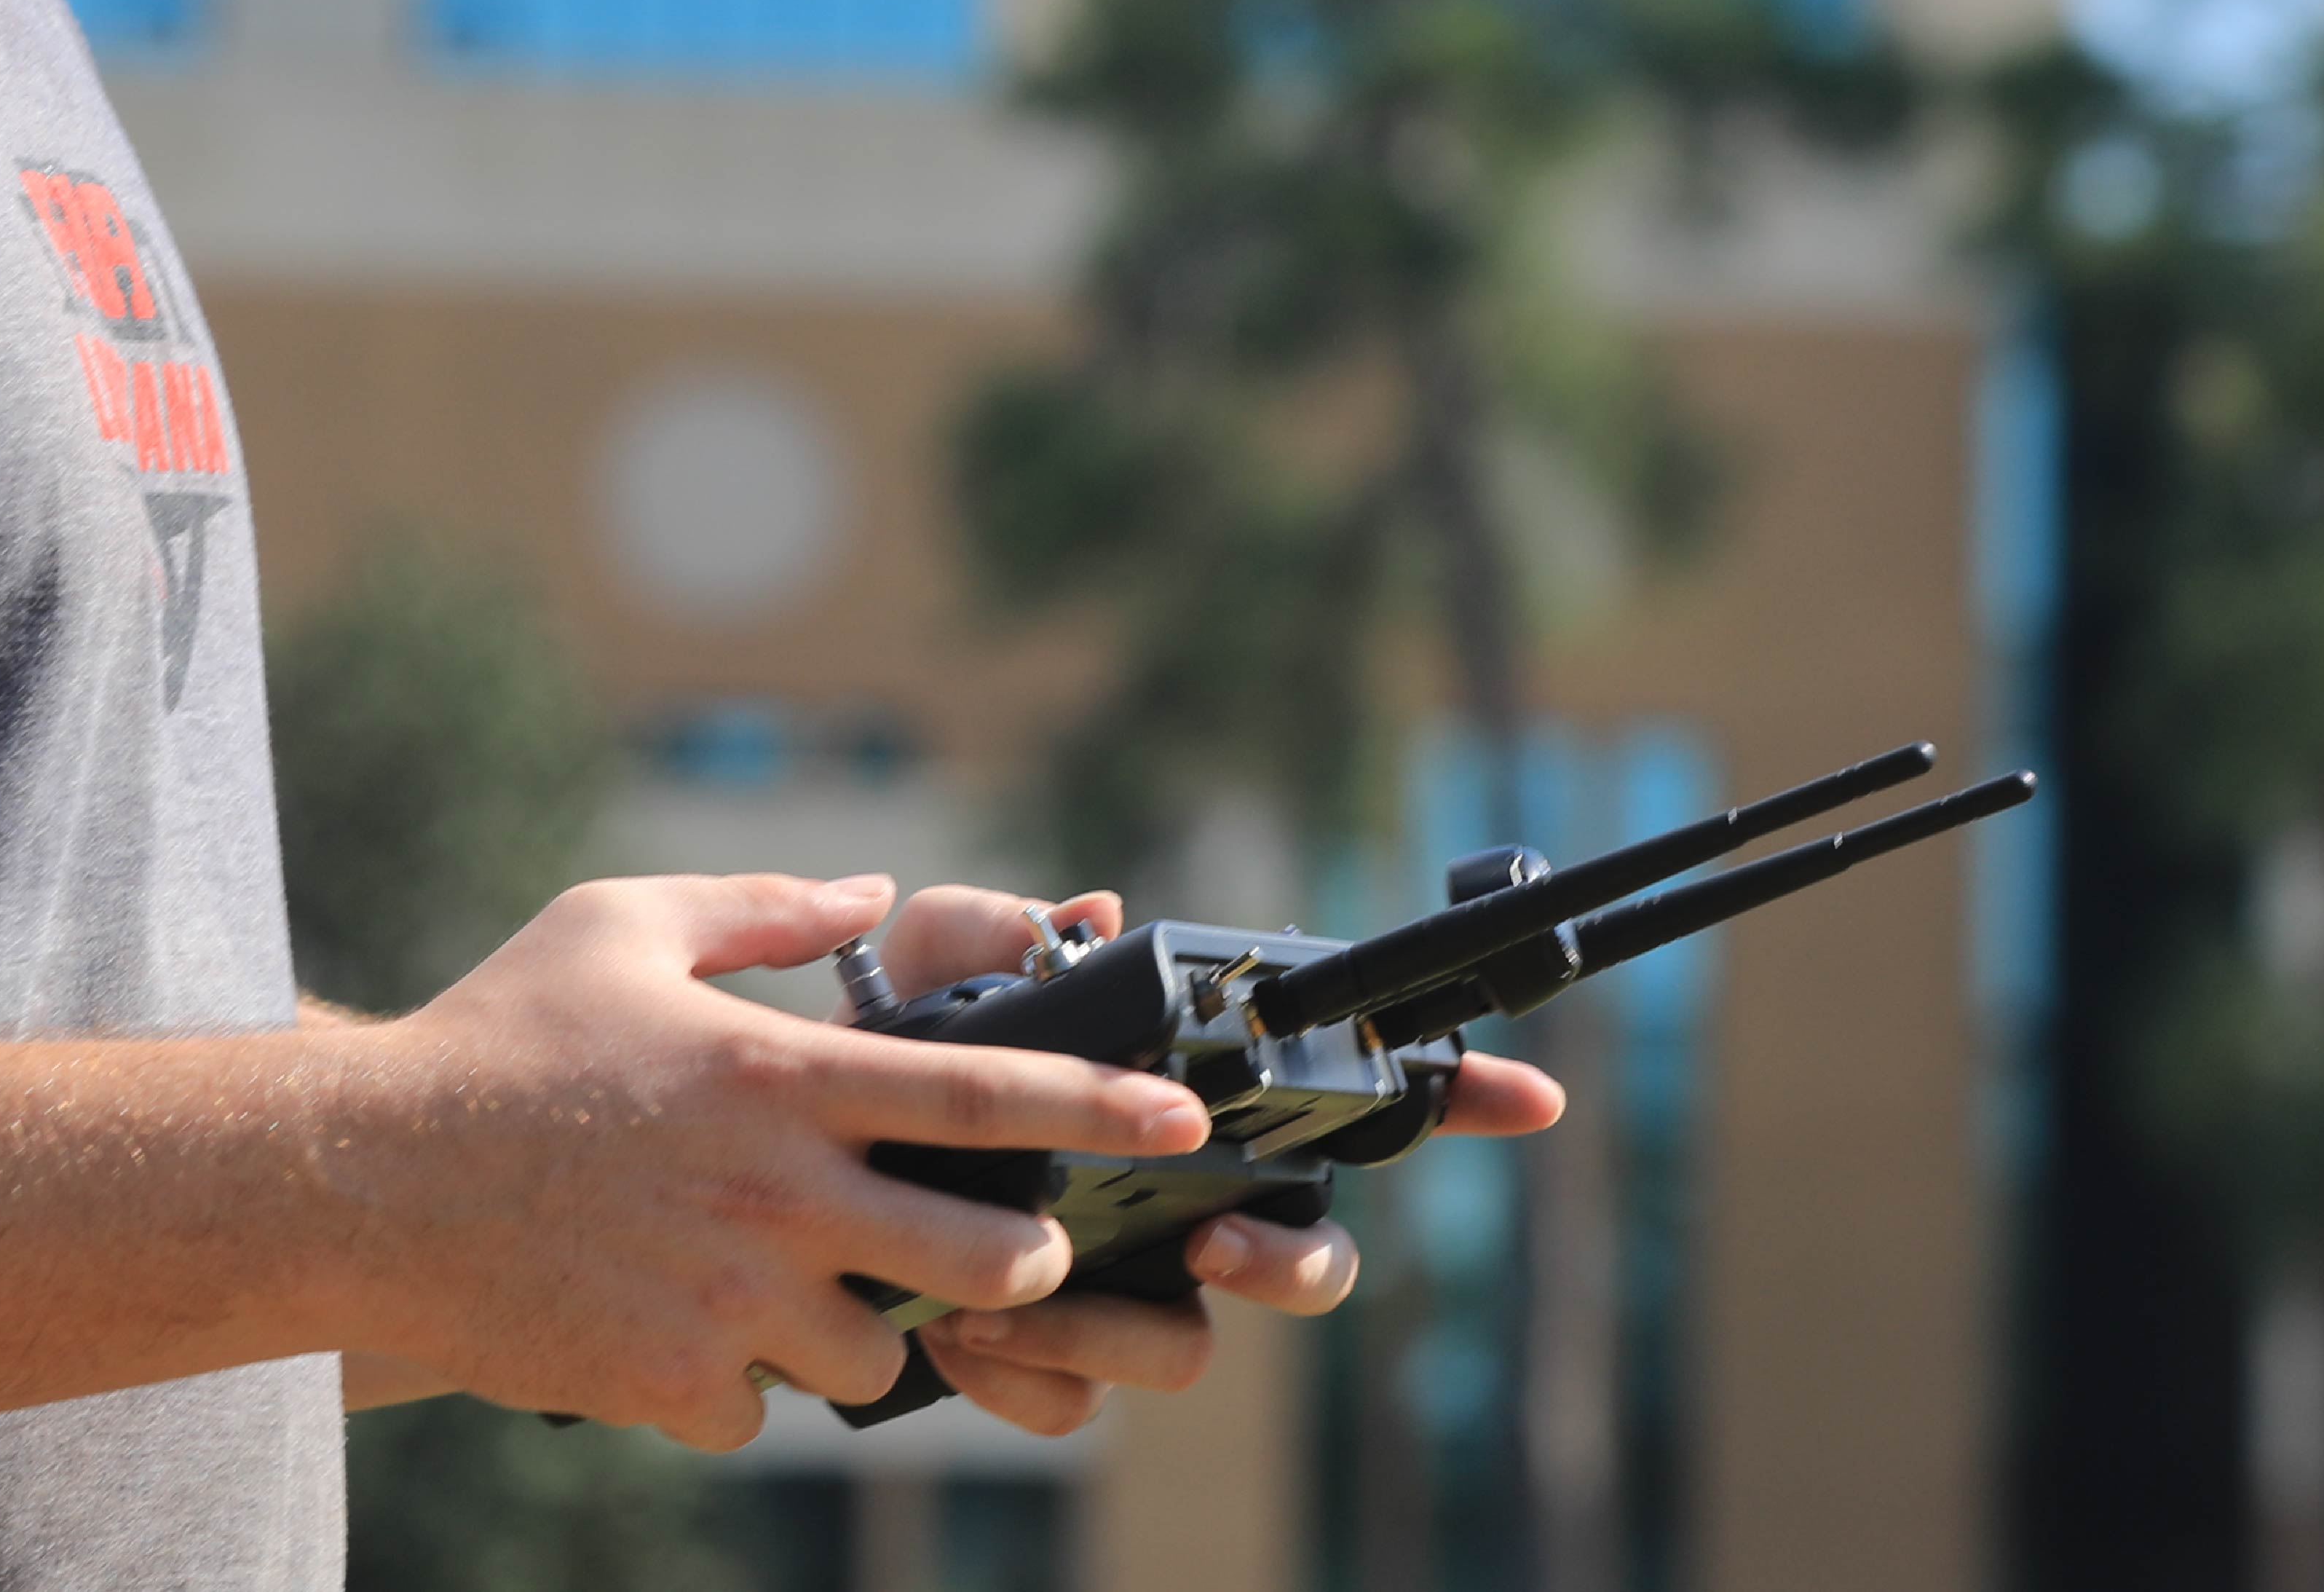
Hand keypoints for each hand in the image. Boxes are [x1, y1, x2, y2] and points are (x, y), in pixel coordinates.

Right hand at [327, 875, 1209, 1446]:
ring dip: (861, 1330)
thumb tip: (871, 890)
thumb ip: (762, 907)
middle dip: (1023, 1265)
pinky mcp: (666, 1380)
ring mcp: (724, 1298)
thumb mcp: (621, 922)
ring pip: (874, 1355)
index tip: (1186, 1124)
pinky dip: (737, 1384)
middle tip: (1013, 1254)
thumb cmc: (495, 1037)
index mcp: (777, 1078)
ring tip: (797, 1289)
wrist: (357, 1178)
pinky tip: (681, 1330)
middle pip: (977, 1258)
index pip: (983, 1097)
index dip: (1101, 1110)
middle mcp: (773, 1194)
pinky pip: (754, 1409)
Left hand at [863, 887, 1564, 1437]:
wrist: (788, 1170)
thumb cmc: (883, 1053)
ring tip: (999, 1298)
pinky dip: (1020, 1379)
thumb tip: (1090, 916)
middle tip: (1208, 1241)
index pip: (1355, 1101)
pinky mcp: (1053, 1368)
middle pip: (1313, 1267)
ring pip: (1186, 1353)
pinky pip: (1075, 1409)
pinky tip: (947, 1335)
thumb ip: (998, 928)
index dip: (1462, 1097)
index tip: (1535, 1099)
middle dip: (1288, 1266)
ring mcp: (1131, 1296)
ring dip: (1104, 1331)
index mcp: (1196, 1110)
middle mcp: (1189, 1208)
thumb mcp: (927, 967)